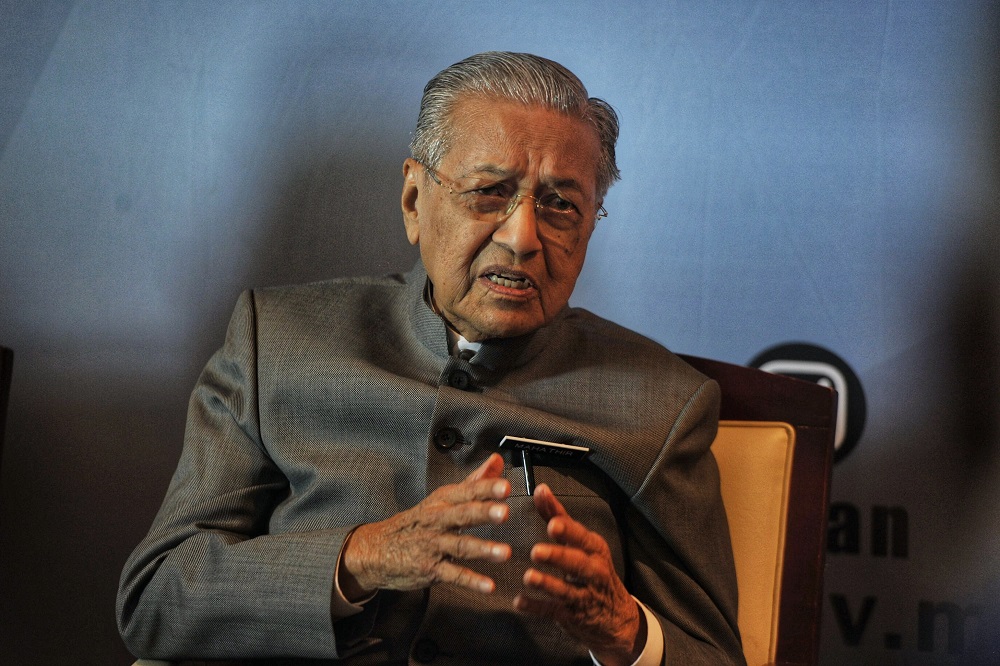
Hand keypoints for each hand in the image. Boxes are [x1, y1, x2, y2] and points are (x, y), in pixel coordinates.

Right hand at [339, 453, 512, 598]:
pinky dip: (471, 581)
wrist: (377, 550)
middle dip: (484, 513)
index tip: (504, 486)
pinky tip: (488, 586)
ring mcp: (433, 545)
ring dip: (483, 549)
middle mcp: (438, 521)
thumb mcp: (442, 498)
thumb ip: (474, 481)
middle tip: (504, 513)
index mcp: (443, 501)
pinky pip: (453, 575)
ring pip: (460, 545)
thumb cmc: (417, 523)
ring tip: (504, 553)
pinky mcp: (431, 568)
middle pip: (463, 514)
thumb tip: (497, 461)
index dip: (486, 488)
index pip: (467, 491)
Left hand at [513, 483, 643, 665]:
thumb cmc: (593, 568)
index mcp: (593, 549)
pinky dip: (536, 608)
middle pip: (576, 563)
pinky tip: (519, 602)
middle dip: (558, 556)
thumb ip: (557, 516)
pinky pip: (553, 611)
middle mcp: (593, 571)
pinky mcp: (573, 615)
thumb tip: (540, 489)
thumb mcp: (581, 542)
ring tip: (528, 577)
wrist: (616, 616)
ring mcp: (584, 595)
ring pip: (566, 590)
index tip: (553, 523)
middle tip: (536, 551)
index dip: (568, 530)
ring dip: (546, 584)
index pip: (581, 537)